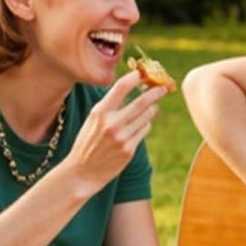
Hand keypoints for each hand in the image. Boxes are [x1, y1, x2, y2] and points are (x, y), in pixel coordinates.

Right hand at [61, 72, 164, 193]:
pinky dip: (145, 125)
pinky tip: (141, 124)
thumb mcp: (92, 120)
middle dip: (155, 93)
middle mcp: (111, 123)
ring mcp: (122, 137)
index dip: (133, 78)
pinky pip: (144, 130)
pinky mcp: (129, 150)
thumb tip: (130, 89)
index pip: (120, 88)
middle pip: (141, 102)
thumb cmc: (87, 142)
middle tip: (164, 87)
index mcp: (100, 112)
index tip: (141, 73)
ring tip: (152, 106)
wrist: (81, 171)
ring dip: (151, 109)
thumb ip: (109, 106)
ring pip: (146, 117)